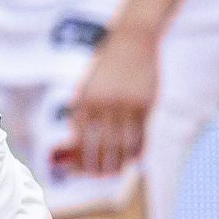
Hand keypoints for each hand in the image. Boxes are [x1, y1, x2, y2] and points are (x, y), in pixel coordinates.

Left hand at [53, 34, 157, 177]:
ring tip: (115, 172)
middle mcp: (104, 103)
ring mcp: (126, 104)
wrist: (131, 41)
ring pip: (122, 144)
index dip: (79, 159)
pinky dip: (137, 151)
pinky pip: (141, 135)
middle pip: (101, 146)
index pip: (80, 139)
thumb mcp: (87, 87)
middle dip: (98, 166)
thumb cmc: (105, 68)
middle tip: (99, 176)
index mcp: (84, 99)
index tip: (78, 171)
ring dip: (119, 163)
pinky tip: (134, 159)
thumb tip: (72, 142)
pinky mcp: (145, 104)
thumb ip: (81, 112)